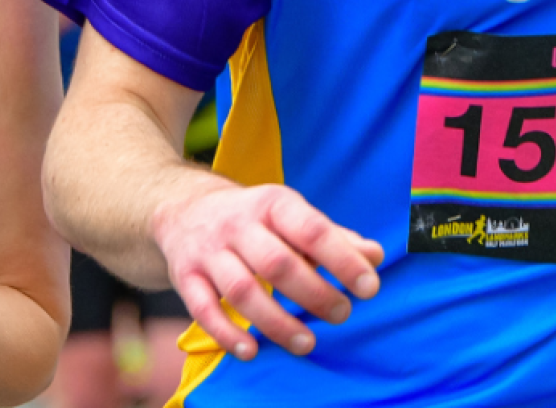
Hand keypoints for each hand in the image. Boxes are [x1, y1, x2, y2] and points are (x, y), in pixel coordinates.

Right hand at [152, 181, 382, 360]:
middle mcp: (238, 224)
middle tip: (341, 314)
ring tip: (306, 343)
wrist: (182, 207)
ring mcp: (209, 251)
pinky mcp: (185, 276)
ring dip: (276, 322)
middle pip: (277, 263)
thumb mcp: (291, 216)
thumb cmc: (253, 218)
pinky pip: (203, 309)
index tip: (369, 288)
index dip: (343, 260)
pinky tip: (250, 351)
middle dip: (314, 293)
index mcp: (272, 204)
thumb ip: (333, 237)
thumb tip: (374, 256)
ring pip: (242, 290)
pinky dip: (226, 333)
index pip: (312, 231)